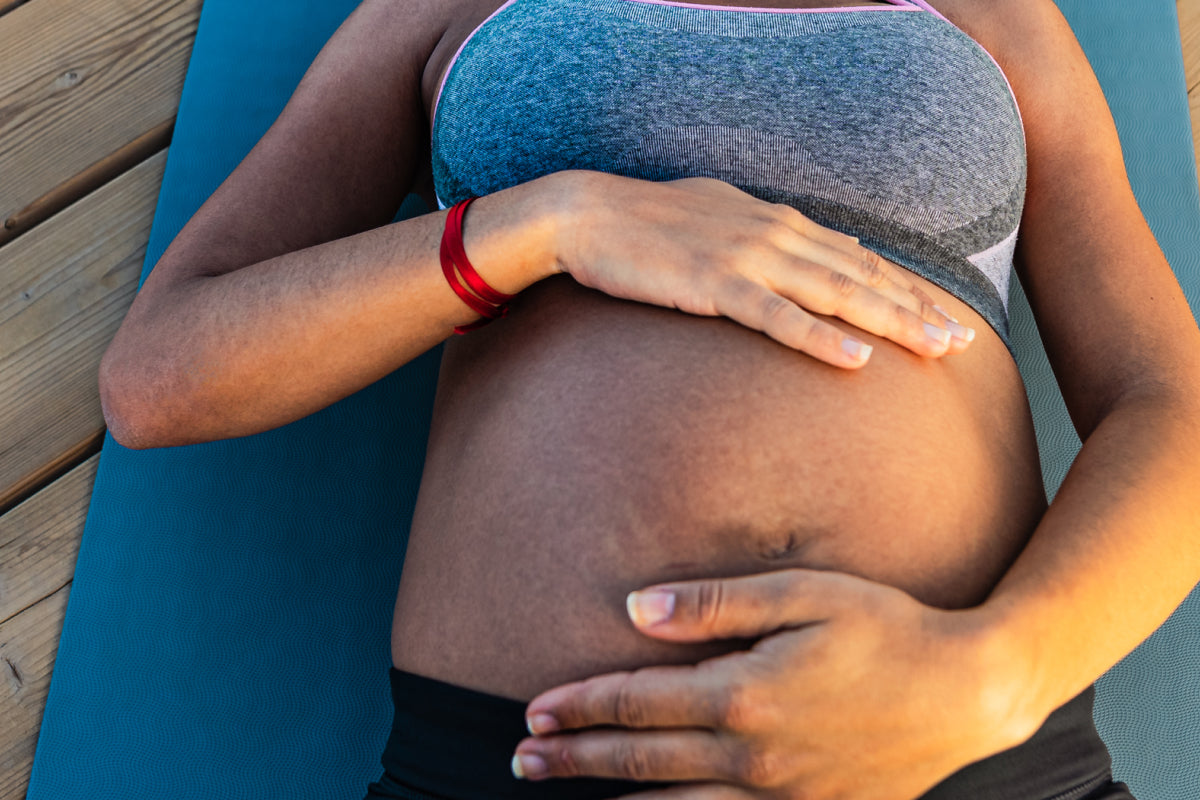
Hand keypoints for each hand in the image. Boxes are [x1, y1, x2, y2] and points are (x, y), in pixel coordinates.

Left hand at [513, 569, 1039, 799]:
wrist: (967, 694)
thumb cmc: (885, 630)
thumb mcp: (802, 594)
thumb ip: (715, 605)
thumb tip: (636, 609)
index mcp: (743, 694)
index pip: (638, 702)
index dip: (581, 705)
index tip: (535, 710)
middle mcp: (750, 755)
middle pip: (640, 761)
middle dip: (574, 758)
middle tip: (522, 760)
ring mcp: (778, 795)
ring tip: (562, 792)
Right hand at [552, 172, 974, 368]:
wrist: (590, 214)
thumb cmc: (651, 222)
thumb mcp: (722, 218)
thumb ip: (773, 238)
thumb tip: (820, 251)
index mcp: (781, 222)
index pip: (861, 257)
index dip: (908, 288)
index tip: (947, 314)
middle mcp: (777, 235)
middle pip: (864, 275)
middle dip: (919, 309)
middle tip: (964, 342)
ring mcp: (749, 258)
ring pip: (837, 293)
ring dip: (891, 322)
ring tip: (936, 350)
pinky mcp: (715, 285)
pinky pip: (778, 317)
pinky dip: (821, 337)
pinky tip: (856, 358)